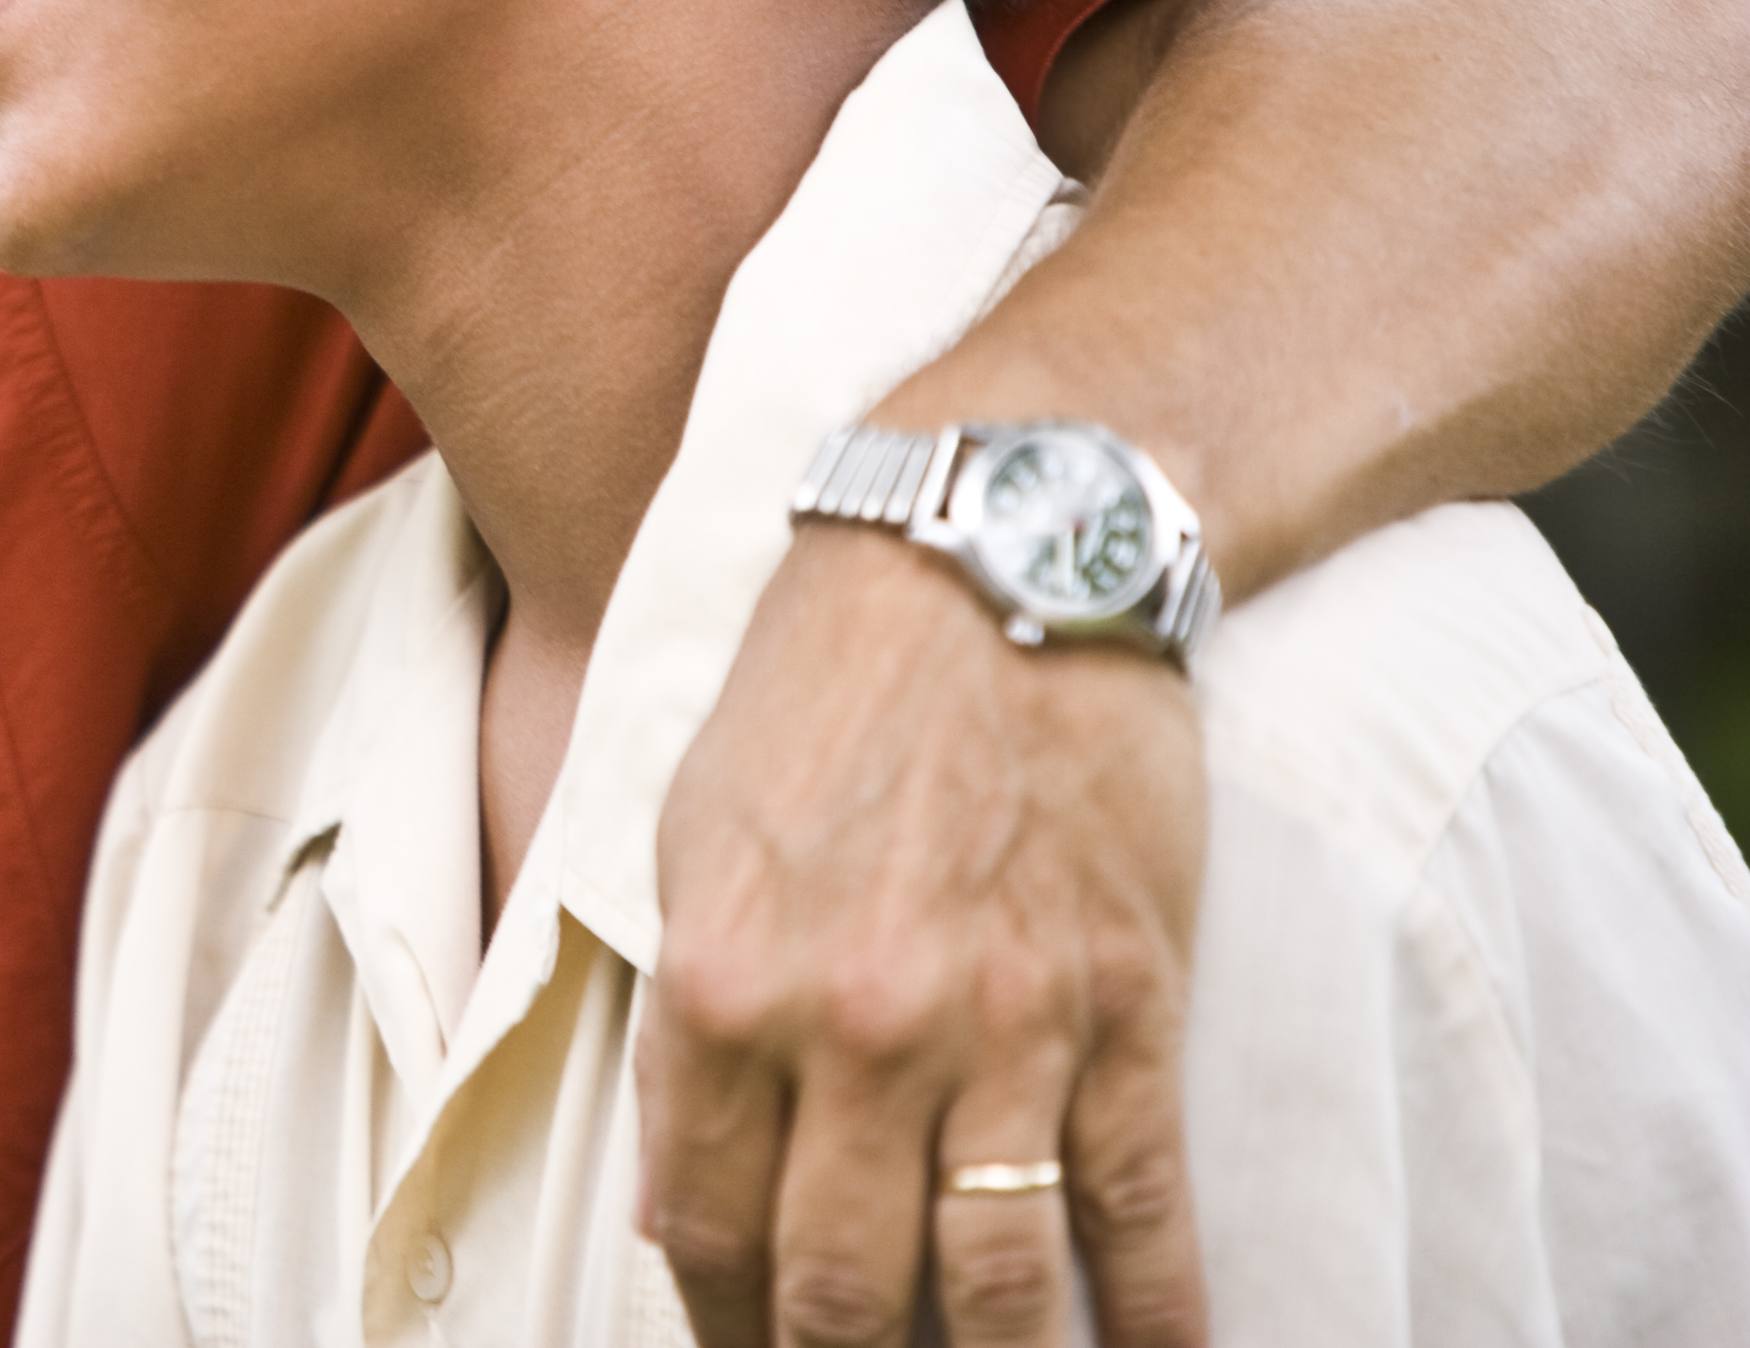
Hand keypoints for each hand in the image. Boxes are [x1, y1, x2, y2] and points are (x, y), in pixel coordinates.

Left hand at [636, 524, 1209, 1346]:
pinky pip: (1141, 1209)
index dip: (720, 1325)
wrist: (990, 564)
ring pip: (998, 1287)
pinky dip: (1157, 1323)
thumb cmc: (821, 693)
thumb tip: (679, 1207)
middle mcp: (855, 1030)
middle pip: (842, 1292)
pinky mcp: (1127, 1006)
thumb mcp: (693, 841)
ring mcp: (1002, 1028)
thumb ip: (685, 1027)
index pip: (708, 1229)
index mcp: (724, 985)